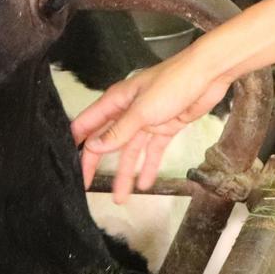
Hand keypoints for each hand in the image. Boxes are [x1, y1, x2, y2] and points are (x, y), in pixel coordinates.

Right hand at [70, 49, 232, 204]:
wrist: (208, 75)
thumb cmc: (172, 83)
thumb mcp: (141, 110)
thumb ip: (118, 131)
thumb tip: (92, 147)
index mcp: (117, 101)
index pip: (88, 123)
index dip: (76, 142)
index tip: (66, 163)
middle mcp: (128, 111)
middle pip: (107, 140)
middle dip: (96, 163)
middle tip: (86, 186)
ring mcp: (147, 120)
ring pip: (130, 151)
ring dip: (125, 173)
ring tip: (119, 198)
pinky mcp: (165, 127)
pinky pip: (153, 151)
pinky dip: (148, 166)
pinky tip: (144, 184)